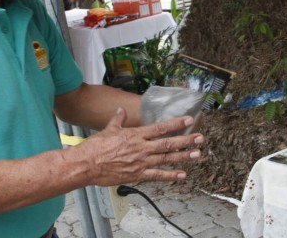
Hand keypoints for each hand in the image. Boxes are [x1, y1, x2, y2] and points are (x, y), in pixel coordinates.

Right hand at [74, 108, 202, 185]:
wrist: (86, 164)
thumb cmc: (96, 147)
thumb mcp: (108, 129)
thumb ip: (118, 120)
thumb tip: (120, 110)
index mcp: (135, 135)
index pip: (160, 127)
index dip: (176, 123)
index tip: (189, 119)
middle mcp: (141, 148)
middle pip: (168, 143)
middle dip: (186, 140)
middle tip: (200, 138)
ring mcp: (141, 162)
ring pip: (166, 159)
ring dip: (183, 156)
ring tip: (197, 154)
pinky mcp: (137, 175)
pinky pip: (157, 176)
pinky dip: (170, 176)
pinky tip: (182, 175)